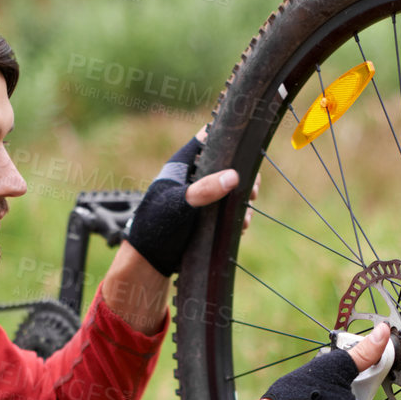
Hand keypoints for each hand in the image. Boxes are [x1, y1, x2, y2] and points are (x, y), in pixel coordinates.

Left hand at [127, 132, 239, 275]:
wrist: (148, 262)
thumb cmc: (156, 228)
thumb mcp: (181, 206)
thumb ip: (205, 190)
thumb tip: (234, 176)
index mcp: (183, 164)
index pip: (208, 137)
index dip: (228, 138)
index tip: (246, 152)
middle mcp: (193, 176)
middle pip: (225, 164)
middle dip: (242, 178)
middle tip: (252, 193)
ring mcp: (199, 195)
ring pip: (229, 188)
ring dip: (241, 201)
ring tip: (244, 218)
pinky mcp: (204, 214)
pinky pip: (226, 208)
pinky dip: (235, 215)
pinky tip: (240, 226)